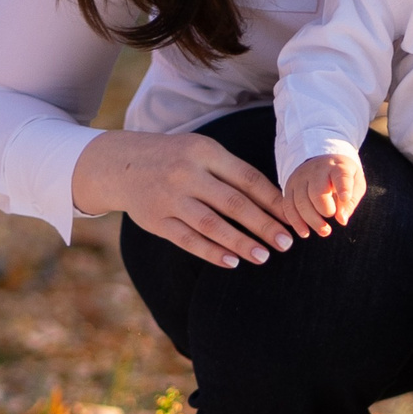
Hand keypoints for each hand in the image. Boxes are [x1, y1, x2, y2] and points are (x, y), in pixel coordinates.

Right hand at [71, 128, 302, 268]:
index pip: (247, 179)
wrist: (120, 163)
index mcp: (205, 152)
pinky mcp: (156, 220)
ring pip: (211, 225)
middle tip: (286, 243)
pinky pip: (188, 240)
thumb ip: (233, 172)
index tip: (291, 218)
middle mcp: (187, 174)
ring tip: (263, 256)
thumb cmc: (176, 158)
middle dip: (263, 225)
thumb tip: (275, 201)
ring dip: (240, 243)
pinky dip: (211, 252)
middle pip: (233, 203)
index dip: (272, 201)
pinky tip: (231, 261)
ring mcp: (170, 198)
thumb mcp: (202, 152)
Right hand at [282, 152, 364, 235]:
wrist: (321, 162)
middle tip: (331, 216)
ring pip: (301, 202)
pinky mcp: (289, 188)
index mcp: (337, 167)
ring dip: (312, 220)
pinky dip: (296, 223)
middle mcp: (316, 171)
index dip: (343, 187)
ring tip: (324, 231)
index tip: (345, 198)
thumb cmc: (342, 177)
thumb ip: (351, 201)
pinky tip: (305, 233)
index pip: (340, 176)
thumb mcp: (355, 184)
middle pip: (317, 192)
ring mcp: (300, 179)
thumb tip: (341, 220)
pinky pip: (288, 207)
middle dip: (325, 209)